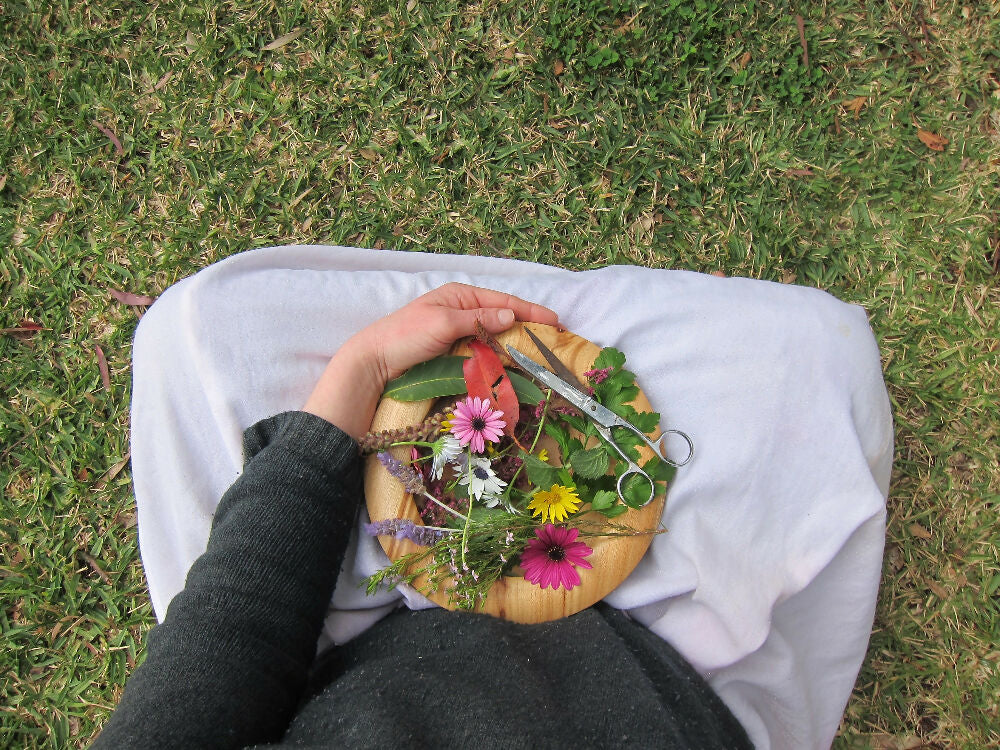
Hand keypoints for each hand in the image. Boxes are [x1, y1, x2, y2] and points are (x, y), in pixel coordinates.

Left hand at [303, 283, 558, 437]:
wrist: (375, 362)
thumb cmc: (404, 335)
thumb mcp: (444, 323)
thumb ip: (479, 319)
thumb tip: (512, 314)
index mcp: (460, 295)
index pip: (503, 301)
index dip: (530, 311)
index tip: (555, 322)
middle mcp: (462, 311)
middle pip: (504, 317)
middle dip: (529, 327)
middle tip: (554, 340)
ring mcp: (459, 332)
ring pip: (496, 336)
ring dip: (517, 344)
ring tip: (541, 353)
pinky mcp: (454, 351)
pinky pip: (484, 350)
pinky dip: (500, 356)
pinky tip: (514, 364)